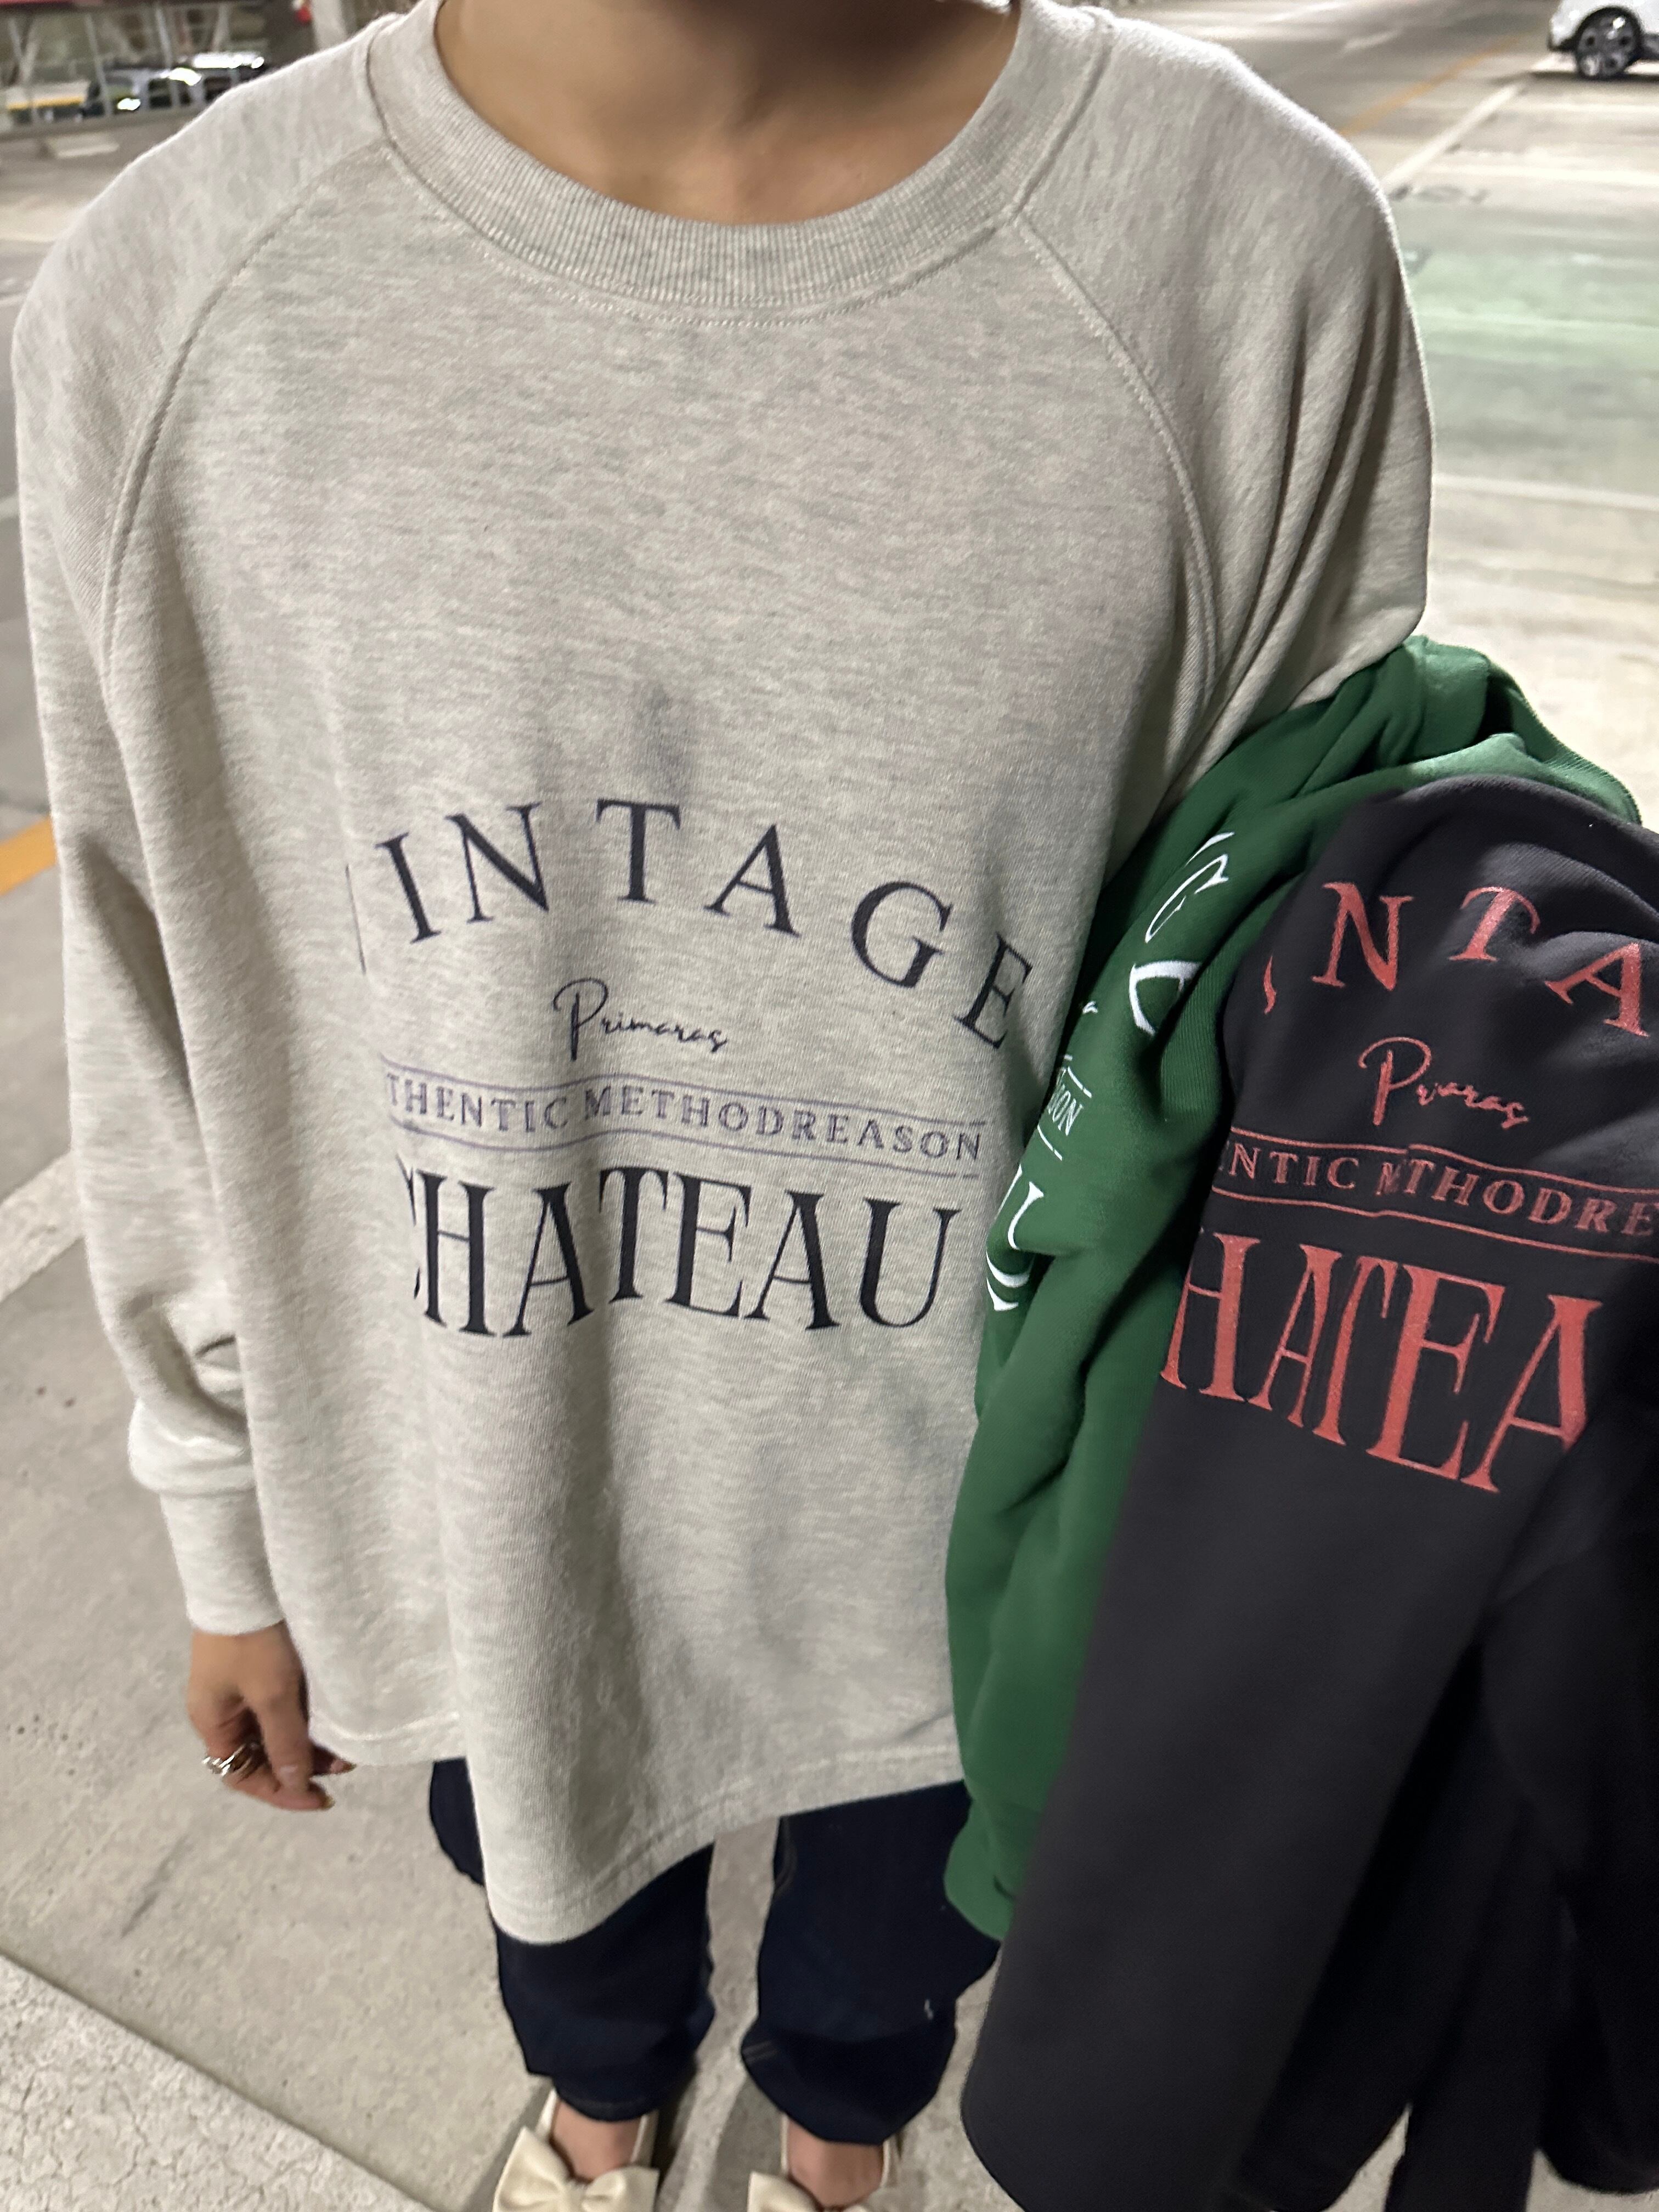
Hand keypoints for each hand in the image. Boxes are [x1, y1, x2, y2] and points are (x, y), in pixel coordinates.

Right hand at [187, 1621, 351, 1811]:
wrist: (246, 1575)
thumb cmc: (253, 1638)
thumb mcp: (273, 1693)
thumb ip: (284, 1741)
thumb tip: (292, 1783)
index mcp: (214, 1721)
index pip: (242, 1775)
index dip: (281, 1792)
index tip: (322, 1798)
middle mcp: (224, 1709)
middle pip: (261, 1754)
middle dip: (301, 1765)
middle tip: (344, 1765)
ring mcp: (241, 1687)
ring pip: (275, 1730)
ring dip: (308, 1740)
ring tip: (346, 1744)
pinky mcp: (259, 1666)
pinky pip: (283, 1705)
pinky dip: (306, 1716)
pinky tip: (333, 1716)